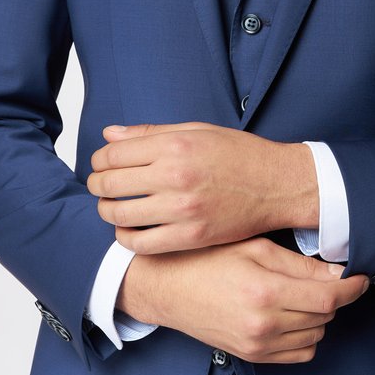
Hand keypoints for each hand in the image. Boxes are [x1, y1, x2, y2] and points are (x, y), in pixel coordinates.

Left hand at [87, 122, 318, 252]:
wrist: (276, 185)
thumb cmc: (239, 154)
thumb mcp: (196, 131)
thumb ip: (150, 133)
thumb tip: (110, 134)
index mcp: (175, 145)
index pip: (114, 154)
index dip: (100, 159)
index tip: (101, 163)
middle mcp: (175, 176)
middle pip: (111, 183)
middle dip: (98, 184)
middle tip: (100, 185)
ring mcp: (182, 209)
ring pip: (120, 215)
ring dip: (107, 210)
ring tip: (112, 207)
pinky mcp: (191, 237)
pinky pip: (141, 243)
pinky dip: (125, 238)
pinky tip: (129, 230)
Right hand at [117, 237, 368, 363]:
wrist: (168, 288)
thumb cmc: (208, 259)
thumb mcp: (255, 248)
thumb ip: (298, 264)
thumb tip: (337, 273)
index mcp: (266, 292)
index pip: (329, 297)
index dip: (352, 287)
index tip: (360, 278)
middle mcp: (264, 324)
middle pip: (325, 315)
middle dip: (333, 296)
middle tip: (326, 277)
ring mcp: (258, 345)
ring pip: (316, 335)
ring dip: (319, 315)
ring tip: (302, 293)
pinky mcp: (253, 356)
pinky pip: (300, 353)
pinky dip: (306, 335)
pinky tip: (292, 314)